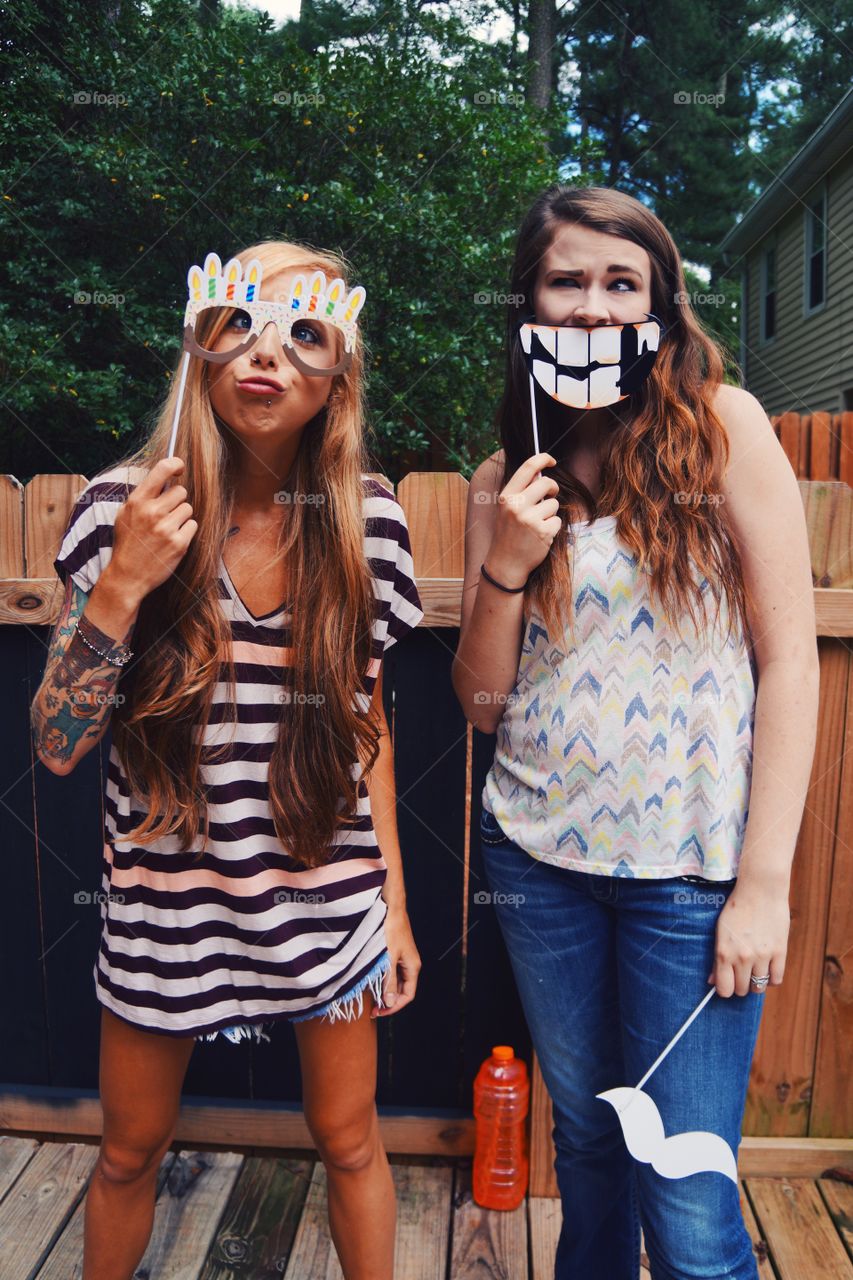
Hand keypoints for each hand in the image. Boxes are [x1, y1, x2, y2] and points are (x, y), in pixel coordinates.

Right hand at [107, 457, 198, 603]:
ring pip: (188, 508)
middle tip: (165, 515)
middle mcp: (152, 512)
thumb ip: (143, 497)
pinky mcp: (179, 543)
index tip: (180, 466)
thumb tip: (164, 478)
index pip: (161, 470)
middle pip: (181, 491)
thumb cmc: (127, 544)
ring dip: (181, 517)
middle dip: (176, 501)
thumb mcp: (125, 515)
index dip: (174, 464)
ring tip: (167, 530)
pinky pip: (193, 525)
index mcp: (137, 502)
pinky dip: (186, 532)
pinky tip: (172, 540)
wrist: (127, 576)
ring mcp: (166, 528)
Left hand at [372, 904, 420, 1017]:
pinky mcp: (395, 952)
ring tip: (370, 998)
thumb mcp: (388, 957)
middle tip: (372, 1009)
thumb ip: (389, 980)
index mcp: (413, 967)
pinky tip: (371, 982)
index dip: (394, 1006)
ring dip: (384, 990)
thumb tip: (389, 1001)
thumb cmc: (391, 929)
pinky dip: (382, 979)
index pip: (407, 995)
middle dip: (388, 1001)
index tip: (379, 1012)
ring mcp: (403, 958)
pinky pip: (391, 972)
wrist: (390, 907)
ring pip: (395, 981)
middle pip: (402, 990)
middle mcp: (410, 964)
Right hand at [485, 452, 561, 586]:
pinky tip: (540, 536)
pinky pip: (557, 521)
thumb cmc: (507, 534)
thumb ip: (520, 491)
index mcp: (506, 496)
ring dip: (550, 513)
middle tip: (549, 496)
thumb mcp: (506, 509)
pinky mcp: (543, 532)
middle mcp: (517, 505)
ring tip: (537, 524)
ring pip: (554, 504)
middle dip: (552, 488)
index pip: (528, 468)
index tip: (551, 460)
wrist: (505, 564)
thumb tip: (540, 473)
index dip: (543, 459)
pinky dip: (552, 528)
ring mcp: (530, 519)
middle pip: (547, 483)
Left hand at [707, 883, 789, 997]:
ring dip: (755, 982)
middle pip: (741, 990)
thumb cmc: (736, 908)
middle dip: (740, 985)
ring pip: (759, 987)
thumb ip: (717, 958)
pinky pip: (776, 979)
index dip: (725, 989)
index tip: (727, 983)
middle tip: (741, 973)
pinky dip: (772, 978)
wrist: (760, 890)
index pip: (724, 989)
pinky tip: (767, 968)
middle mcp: (742, 957)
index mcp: (724, 952)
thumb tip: (712, 981)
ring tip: (754, 970)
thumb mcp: (720, 931)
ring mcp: (762, 956)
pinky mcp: (780, 952)